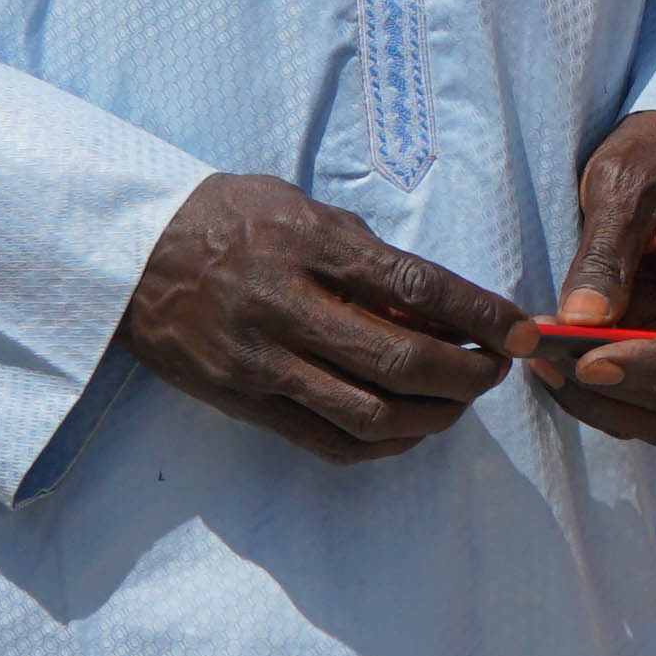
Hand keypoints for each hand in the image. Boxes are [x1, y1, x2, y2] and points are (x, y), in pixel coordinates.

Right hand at [115, 170, 526, 461]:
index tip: (525, 330)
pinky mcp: (240, 402)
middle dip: (468, 374)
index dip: (482, 315)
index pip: (418, 286)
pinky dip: (384, 443)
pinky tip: (411, 428)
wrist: (130, 253)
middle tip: (496, 368)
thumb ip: (371, 259)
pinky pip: (326, 441)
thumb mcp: (307, 212)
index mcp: (310, 248)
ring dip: (434, 416)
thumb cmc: (231, 219)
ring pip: (369, 413)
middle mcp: (285, 309)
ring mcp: (259, 362)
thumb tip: (443, 309)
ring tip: (460, 400)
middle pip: (400, 361)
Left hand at [528, 115, 655, 450]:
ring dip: (606, 405)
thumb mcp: (623, 184)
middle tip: (549, 363)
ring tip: (547, 367)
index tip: (587, 365)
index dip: (653, 366)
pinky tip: (557, 364)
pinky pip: (643, 395)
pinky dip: (600, 396)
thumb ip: (605, 254)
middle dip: (618, 392)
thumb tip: (582, 323)